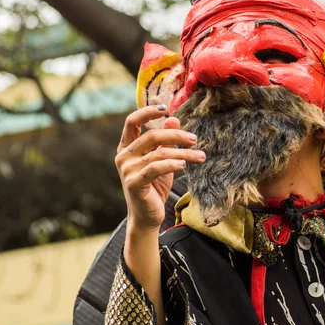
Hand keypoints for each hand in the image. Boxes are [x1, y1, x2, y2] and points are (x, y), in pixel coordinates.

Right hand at [115, 105, 205, 231]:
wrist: (147, 216)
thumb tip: (173, 119)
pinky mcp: (134, 183)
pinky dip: (172, 164)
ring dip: (183, 153)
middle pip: (151, 136)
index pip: (132, 122)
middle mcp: (123, 156)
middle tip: (195, 139)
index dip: (147, 112)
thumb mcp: (161, 160)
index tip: (165, 109)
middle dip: (176, 136)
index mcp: (126, 147)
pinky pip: (156, 168)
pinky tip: (185, 165)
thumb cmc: (154, 186)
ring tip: (201, 156)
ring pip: (159, 153)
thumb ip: (165, 140)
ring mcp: (127, 170)